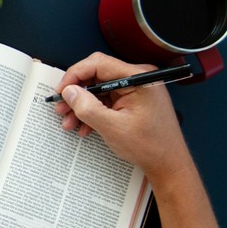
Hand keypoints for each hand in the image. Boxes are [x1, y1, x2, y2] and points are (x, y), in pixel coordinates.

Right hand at [54, 52, 188, 181]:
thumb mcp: (112, 127)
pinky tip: (84, 126)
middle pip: (96, 76)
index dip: (75, 76)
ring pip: (97, 90)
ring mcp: (134, 89)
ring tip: (69, 122)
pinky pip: (105, 100)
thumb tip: (69, 92)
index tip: (61, 92)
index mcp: (138, 77)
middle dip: (76, 94)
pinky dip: (92, 112)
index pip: (98, 64)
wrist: (167, 163)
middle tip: (61, 109)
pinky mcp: (131, 100)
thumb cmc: (149, 145)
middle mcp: (137, 78)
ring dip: (81, 106)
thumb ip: (88, 107)